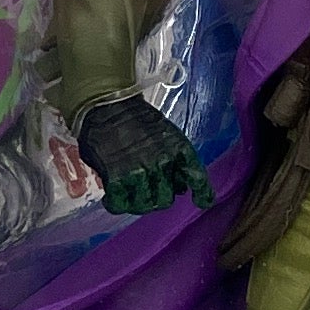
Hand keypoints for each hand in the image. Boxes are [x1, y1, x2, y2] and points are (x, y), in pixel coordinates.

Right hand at [76, 94, 212, 218]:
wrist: (107, 104)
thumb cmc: (133, 117)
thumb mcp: (165, 132)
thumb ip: (174, 158)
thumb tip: (179, 184)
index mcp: (178, 149)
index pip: (196, 179)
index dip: (202, 194)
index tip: (203, 202)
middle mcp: (162, 163)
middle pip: (166, 199)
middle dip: (157, 198)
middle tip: (146, 191)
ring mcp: (139, 173)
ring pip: (144, 205)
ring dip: (136, 203)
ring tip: (128, 195)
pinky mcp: (117, 179)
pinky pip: (120, 204)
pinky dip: (116, 204)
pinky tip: (113, 198)